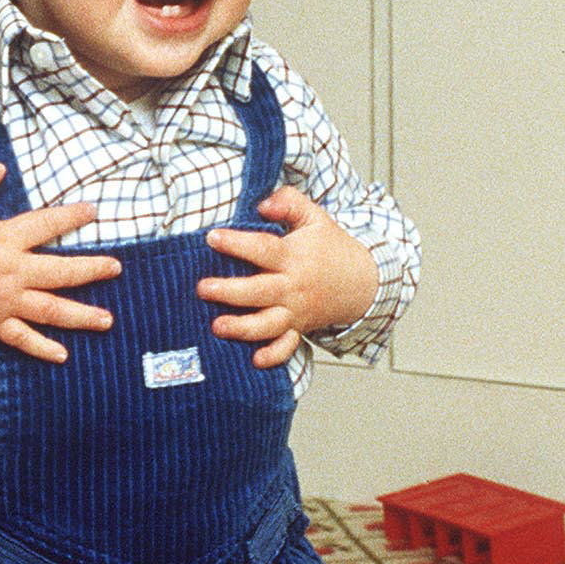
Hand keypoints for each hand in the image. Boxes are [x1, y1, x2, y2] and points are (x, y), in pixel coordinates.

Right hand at [0, 162, 121, 361]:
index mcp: (4, 241)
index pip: (46, 224)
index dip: (71, 216)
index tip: (92, 211)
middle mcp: (12, 273)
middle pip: (61, 272)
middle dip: (92, 269)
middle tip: (116, 268)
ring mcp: (5, 301)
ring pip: (51, 309)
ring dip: (81, 316)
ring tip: (108, 320)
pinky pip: (22, 338)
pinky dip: (42, 348)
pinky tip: (63, 356)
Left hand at [197, 186, 379, 367]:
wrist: (363, 281)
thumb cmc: (331, 247)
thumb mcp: (315, 217)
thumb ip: (289, 203)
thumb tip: (263, 204)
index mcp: (293, 257)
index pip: (263, 249)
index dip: (237, 243)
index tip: (212, 238)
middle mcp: (292, 287)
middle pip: (259, 291)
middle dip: (229, 292)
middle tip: (202, 288)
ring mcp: (295, 311)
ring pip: (268, 324)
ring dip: (243, 328)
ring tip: (218, 326)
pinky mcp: (298, 329)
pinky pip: (287, 346)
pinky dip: (273, 355)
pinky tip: (256, 360)